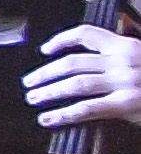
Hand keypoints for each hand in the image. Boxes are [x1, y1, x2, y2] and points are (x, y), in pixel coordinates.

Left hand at [26, 24, 140, 136]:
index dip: (61, 40)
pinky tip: (48, 119)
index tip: (45, 50)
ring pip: (75, 84)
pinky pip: (87, 108)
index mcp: (126, 46)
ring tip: (33, 98)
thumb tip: (90, 67)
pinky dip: (63, 113)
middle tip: (28, 82)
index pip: (86, 35)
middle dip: (46, 72)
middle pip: (72, 63)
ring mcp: (124, 82)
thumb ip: (120, 60)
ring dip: (48, 91)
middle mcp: (122, 60)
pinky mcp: (126, 104)